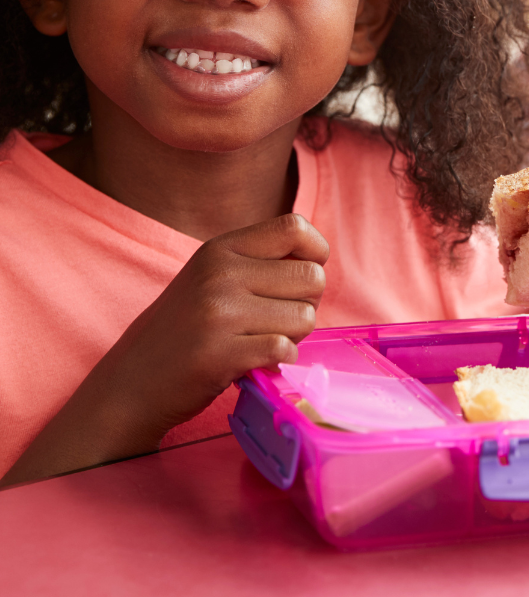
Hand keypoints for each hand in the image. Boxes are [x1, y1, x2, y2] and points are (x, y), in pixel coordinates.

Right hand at [3, 214, 327, 484]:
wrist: (128, 384)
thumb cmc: (183, 330)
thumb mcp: (212, 277)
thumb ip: (257, 261)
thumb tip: (318, 258)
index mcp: (222, 248)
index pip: (294, 226)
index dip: (315, 253)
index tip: (305, 276)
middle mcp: (221, 273)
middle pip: (311, 277)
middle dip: (308, 304)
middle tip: (279, 321)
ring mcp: (219, 312)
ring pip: (305, 317)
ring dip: (294, 336)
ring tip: (260, 341)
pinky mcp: (219, 353)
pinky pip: (284, 348)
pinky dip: (280, 360)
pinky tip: (256, 361)